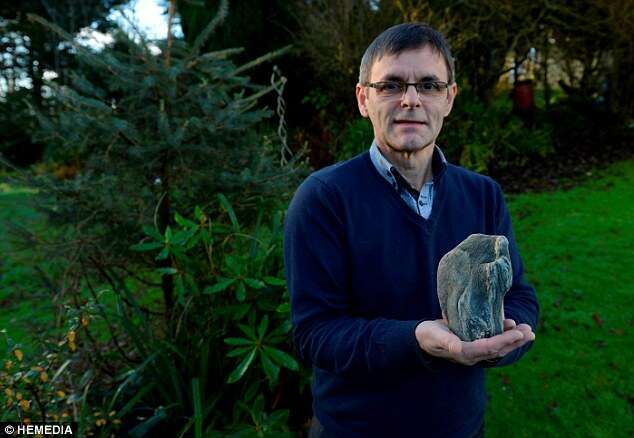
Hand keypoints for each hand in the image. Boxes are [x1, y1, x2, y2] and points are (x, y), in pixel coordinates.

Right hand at [414, 318, 534, 365]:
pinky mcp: (474, 343)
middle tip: (531, 332)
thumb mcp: (435, 337)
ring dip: (514, 339)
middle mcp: (474, 354)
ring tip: (528, 330)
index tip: (519, 332)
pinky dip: (504, 335)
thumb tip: (458, 347)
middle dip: (516, 341)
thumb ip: (447, 342)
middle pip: (500, 349)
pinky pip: (493, 341)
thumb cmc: (428, 336)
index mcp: (466, 353)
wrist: (422, 338)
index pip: (491, 347)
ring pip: (499, 346)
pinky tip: (511, 325)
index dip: (506, 340)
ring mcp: (475, 350)